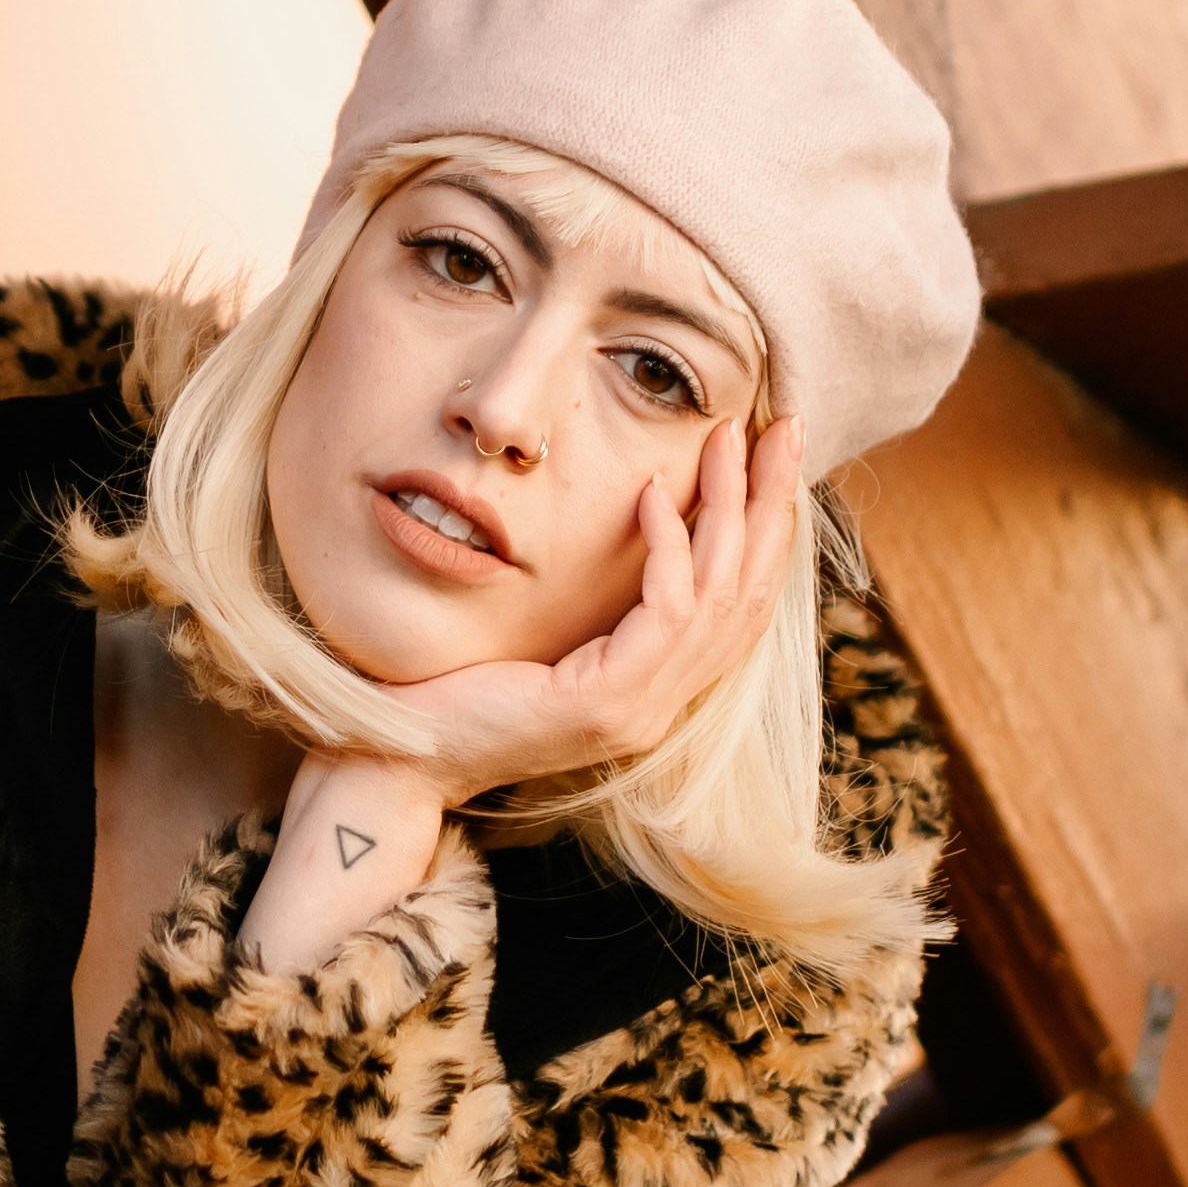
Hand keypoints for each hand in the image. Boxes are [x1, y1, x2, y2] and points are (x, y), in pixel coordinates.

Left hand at [389, 413, 802, 804]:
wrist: (402, 757)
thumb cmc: (455, 691)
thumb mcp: (546, 642)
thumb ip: (600, 605)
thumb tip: (634, 516)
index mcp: (657, 690)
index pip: (744, 605)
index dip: (767, 529)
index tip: (772, 455)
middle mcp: (663, 705)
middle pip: (752, 594)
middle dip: (773, 503)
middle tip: (785, 429)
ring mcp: (643, 710)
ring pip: (722, 596)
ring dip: (730, 507)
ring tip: (726, 438)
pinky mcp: (611, 704)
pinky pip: (666, 610)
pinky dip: (667, 545)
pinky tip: (650, 493)